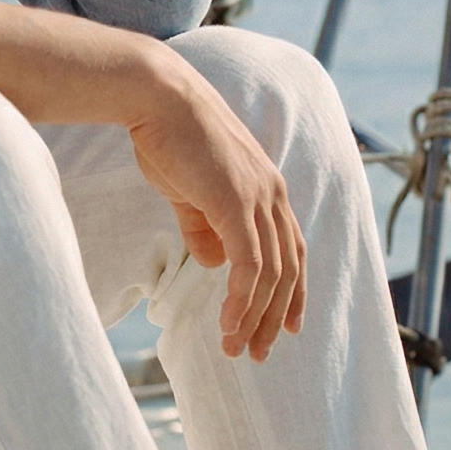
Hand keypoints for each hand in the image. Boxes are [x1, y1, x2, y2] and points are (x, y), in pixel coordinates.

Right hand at [125, 63, 307, 359]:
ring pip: (271, 274)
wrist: (157, 97)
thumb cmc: (168, 138)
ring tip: (237, 347)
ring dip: (256, 316)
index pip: (293, 249)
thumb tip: (216, 264)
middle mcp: (274, 194)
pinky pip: (249, 266)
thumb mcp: (190, 191)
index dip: (293, 290)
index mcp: (268, 188)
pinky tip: (228, 323)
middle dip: (275, 316)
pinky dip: (242, 300)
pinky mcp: (236, 203)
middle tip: (259, 352)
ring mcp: (259, 198)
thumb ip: (204, 227)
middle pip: (289, 269)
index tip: (287, 325)